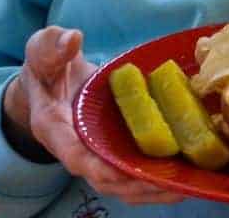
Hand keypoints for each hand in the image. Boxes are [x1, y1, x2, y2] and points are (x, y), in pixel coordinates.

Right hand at [3, 26, 183, 204]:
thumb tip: (73, 39)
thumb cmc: (47, 65)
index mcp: (54, 127)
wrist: (49, 81)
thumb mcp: (42, 49)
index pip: (75, 156)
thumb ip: (52, 45)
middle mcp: (74, 149)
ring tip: (187, 186)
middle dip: (137, 185)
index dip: (100, 167)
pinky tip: (186, 176)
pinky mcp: (113, 151)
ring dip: (152, 189)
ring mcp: (95, 154)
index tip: (127, 171)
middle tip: (173, 183)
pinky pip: (134, 173)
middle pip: (105, 179)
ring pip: (122, 184)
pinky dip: (157, 180)